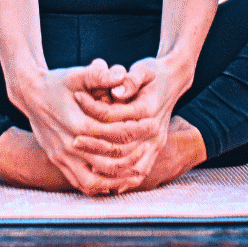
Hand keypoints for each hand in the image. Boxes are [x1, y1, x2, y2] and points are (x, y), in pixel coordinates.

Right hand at [12, 59, 145, 195]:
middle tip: (148, 149)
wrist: (29, 93)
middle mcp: (70, 145)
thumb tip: (120, 74)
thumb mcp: (76, 74)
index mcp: (79, 125)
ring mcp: (62, 157)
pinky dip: (99, 186)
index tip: (152, 125)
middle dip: (133, 157)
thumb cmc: (56, 82)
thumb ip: (98, 75)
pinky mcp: (57, 161)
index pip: (115, 135)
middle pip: (108, 162)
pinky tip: (113, 182)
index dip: (136, 131)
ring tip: (136, 172)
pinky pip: (80, 183)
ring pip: (95, 181)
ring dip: (117, 179)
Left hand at [71, 56, 190, 189]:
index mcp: (148, 111)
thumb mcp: (143, 68)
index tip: (76, 119)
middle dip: (95, 146)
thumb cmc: (153, 72)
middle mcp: (154, 131)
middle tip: (73, 142)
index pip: (116, 121)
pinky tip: (104, 174)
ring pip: (129, 165)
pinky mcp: (156, 150)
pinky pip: (139, 172)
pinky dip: (122, 178)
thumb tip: (116, 91)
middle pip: (121, 147)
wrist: (173, 81)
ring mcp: (156, 144)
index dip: (94, 118)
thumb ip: (130, 79)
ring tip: (83, 159)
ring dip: (105, 165)